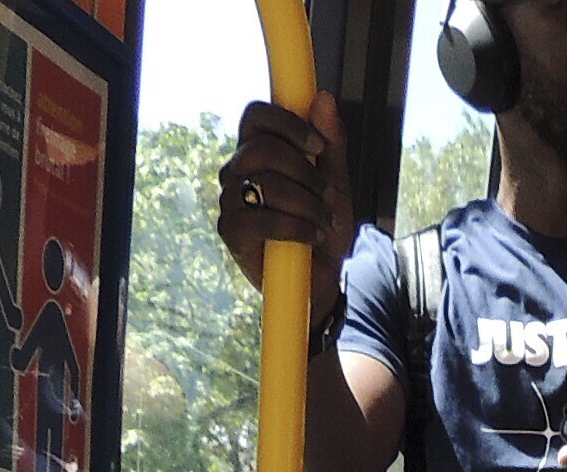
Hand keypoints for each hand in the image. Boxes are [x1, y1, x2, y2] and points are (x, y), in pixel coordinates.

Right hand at [218, 94, 355, 320]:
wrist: (323, 278)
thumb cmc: (322, 226)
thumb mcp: (335, 181)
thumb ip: (331, 142)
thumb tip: (322, 98)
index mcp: (258, 151)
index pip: (256, 116)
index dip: (288, 123)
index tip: (319, 147)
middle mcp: (238, 171)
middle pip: (262, 148)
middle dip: (305, 173)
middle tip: (326, 196)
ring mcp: (231, 201)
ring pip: (265, 184)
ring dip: (306, 204)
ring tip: (323, 222)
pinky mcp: (231, 234)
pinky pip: (259, 220)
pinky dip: (295, 227)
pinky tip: (311, 237)